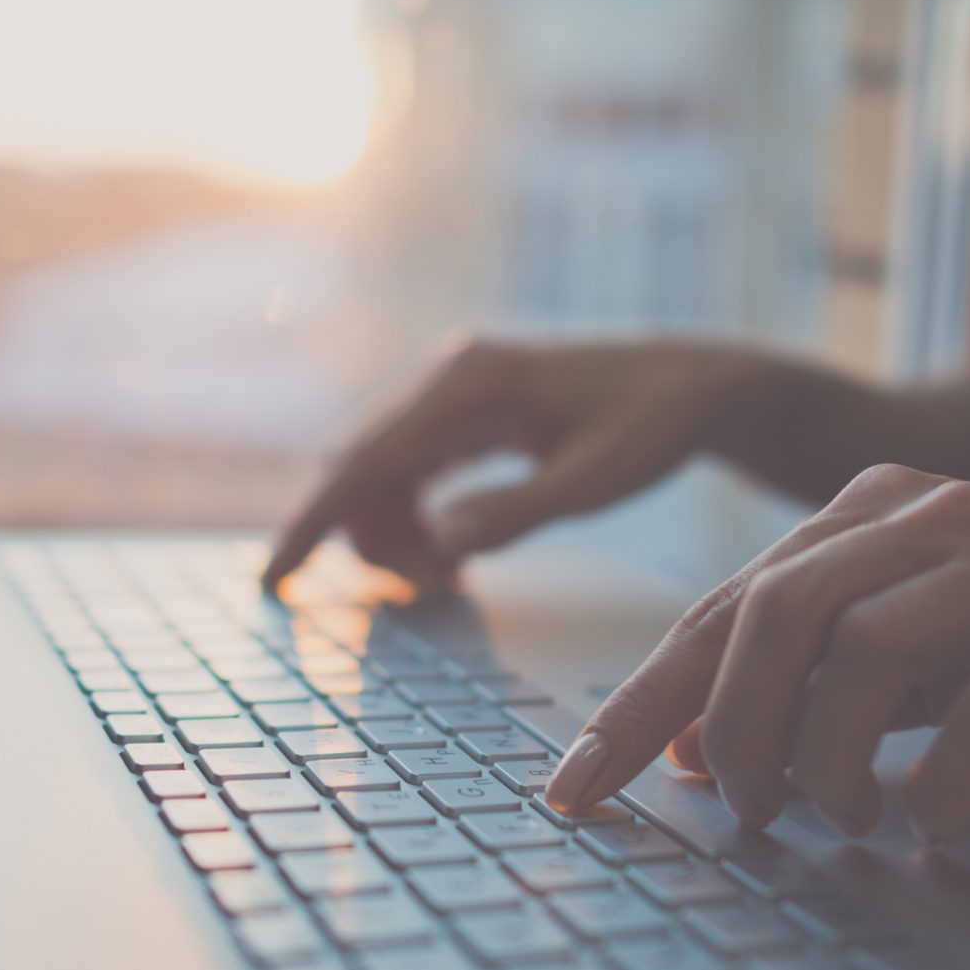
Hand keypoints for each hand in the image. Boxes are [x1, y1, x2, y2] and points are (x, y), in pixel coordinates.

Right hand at [262, 335, 775, 590]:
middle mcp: (447, 377)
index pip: (364, 461)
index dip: (313, 523)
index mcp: (469, 384)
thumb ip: (515, 512)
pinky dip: (416, 516)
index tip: (274, 581)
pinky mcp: (467, 409)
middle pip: (361, 466)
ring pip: (381, 473)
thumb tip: (439, 543)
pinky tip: (451, 557)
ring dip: (394, 533)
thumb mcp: (594, 482)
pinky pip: (412, 468)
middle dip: (367, 540)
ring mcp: (454, 391)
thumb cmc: (653, 427)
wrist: (695, 385)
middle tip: (424, 593)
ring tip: (449, 579)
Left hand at [545, 463, 969, 842]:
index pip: (721, 607)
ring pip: (869, 648)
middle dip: (728, 727)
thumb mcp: (914, 626)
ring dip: (827, 752)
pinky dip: (946, 773)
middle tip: (740, 810)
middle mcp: (928, 520)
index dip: (641, 701)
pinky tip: (934, 820)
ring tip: (839, 818)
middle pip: (775, 612)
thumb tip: (688, 747)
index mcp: (866, 511)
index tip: (577, 784)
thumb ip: (805, 673)